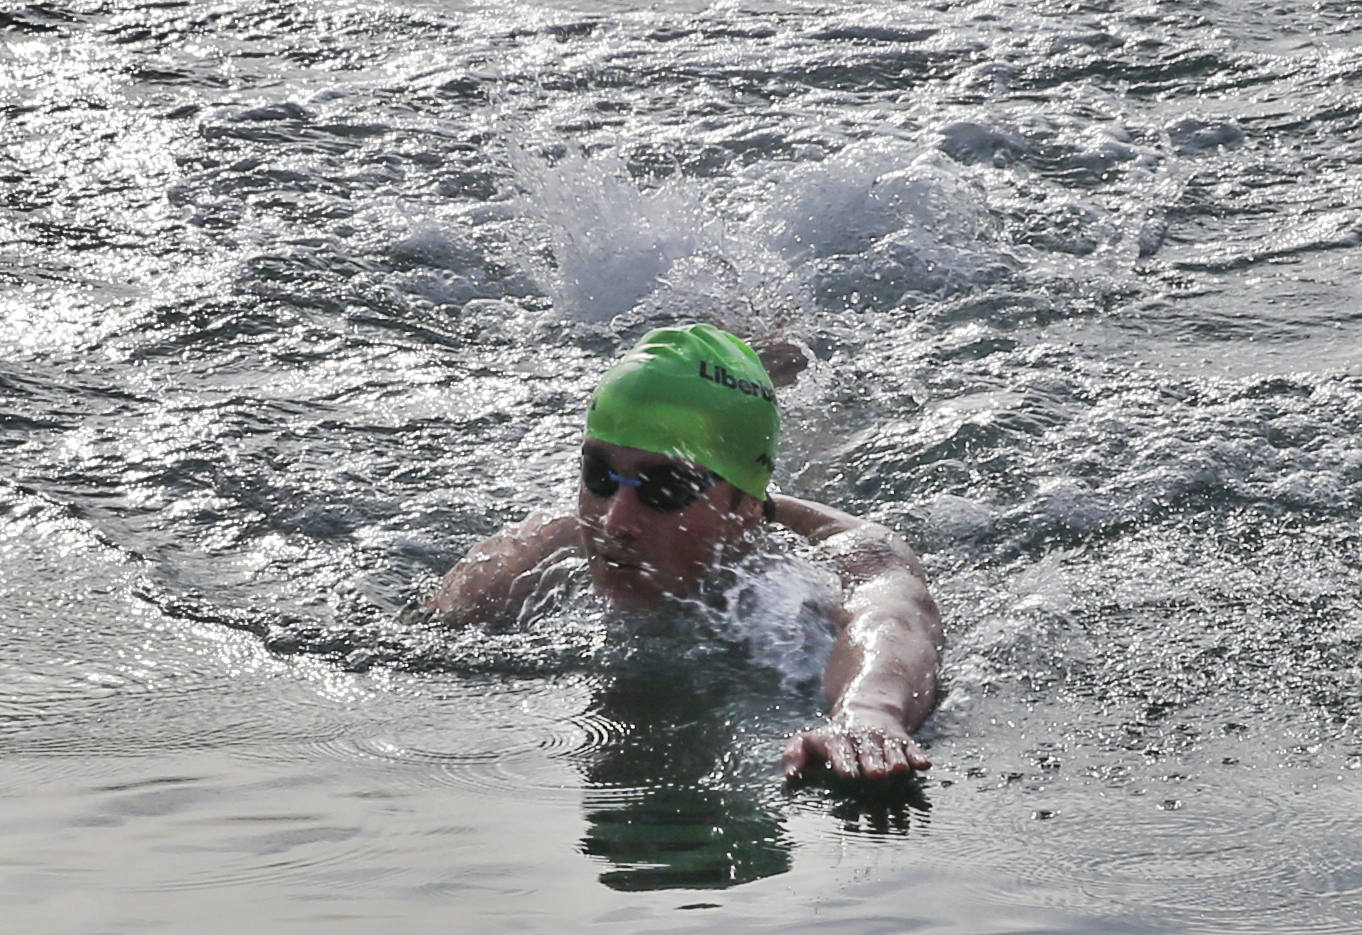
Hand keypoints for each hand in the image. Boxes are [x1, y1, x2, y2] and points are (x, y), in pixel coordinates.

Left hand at [782, 711, 930, 781]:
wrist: (866, 711)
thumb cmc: (832, 738)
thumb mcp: (809, 741)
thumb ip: (794, 754)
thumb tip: (790, 776)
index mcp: (839, 740)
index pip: (841, 750)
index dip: (844, 761)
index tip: (847, 775)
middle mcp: (863, 738)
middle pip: (868, 750)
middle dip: (872, 762)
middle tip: (875, 775)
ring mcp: (884, 739)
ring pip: (891, 750)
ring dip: (894, 760)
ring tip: (898, 770)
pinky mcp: (903, 742)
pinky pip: (912, 748)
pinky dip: (917, 756)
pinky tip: (924, 765)